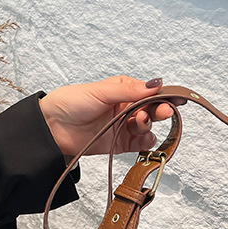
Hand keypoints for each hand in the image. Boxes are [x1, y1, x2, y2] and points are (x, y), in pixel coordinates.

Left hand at [38, 75, 182, 156]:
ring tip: (138, 122)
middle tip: (164, 112)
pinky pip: (139, 144)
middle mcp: (125, 108)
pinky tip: (144, 139)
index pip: (149, 92)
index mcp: (122, 90)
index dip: (163, 95)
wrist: (51, 128)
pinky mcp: (119, 144)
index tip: (176, 98)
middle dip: (159, 111)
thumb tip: (156, 84)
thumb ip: (129, 90)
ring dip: (148, 125)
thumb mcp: (101, 91)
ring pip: (147, 127)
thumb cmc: (70, 103)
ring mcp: (123, 127)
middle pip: (151, 110)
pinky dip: (145, 142)